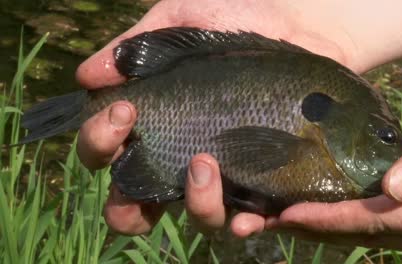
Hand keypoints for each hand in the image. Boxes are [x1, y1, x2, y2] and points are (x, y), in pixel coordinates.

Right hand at [75, 0, 351, 234]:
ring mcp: (224, 174)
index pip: (106, 153)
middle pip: (133, 206)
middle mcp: (181, 158)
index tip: (124, 111)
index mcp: (156, 125)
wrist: (300, 22)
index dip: (99, 141)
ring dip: (194, 203)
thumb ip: (135, 48)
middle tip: (146, 158)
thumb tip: (86, 77)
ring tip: (205, 163)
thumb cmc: (235, 17)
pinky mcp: (264, 181)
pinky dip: (241, 226)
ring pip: (195, 217)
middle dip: (125, 204)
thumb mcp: (179, 21)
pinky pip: (247, 220)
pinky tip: (248, 216)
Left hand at [264, 129, 401, 252]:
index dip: (319, 220)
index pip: (361, 219)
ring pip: (358, 232)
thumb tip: (390, 185)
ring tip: (278, 216)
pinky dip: (341, 220)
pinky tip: (324, 209)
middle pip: (351, 232)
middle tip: (258, 222)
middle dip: (303, 229)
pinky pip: (373, 224)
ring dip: (317, 226)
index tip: (281, 217)